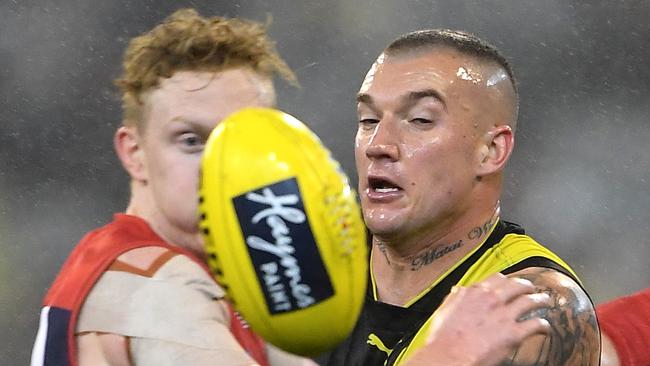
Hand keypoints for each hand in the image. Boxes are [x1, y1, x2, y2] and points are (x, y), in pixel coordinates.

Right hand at [404, 273, 550, 365]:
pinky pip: (535, 325)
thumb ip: (456, 298)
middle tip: (531, 288)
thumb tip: (459, 291)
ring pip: (530, 301)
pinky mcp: (514, 334)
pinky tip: (545, 327)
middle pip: (517, 285)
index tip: (508, 283)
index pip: (497, 278)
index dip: (506, 280)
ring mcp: (504, 316)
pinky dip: (543, 325)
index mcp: (475, 292)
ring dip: (541, 300)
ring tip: (546, 301)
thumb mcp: (445, 309)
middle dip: (527, 286)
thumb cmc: (444, 337)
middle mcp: (492, 299)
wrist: (449, 355)